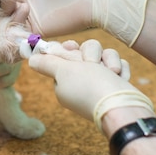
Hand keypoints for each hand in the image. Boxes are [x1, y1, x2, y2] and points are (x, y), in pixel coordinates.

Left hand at [29, 39, 145, 121]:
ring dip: (106, 60)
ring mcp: (99, 83)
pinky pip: (116, 64)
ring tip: (110, 72)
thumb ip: (47, 63)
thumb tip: (31, 59)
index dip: (66, 49)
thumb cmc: (91, 87)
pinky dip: (119, 68)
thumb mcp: (64, 72)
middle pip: (82, 52)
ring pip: (101, 55)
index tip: (70, 47)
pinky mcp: (116, 82)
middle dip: (89, 54)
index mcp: (64, 82)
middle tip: (90, 63)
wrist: (124, 107)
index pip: (61, 57)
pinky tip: (119, 77)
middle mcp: (80, 83)